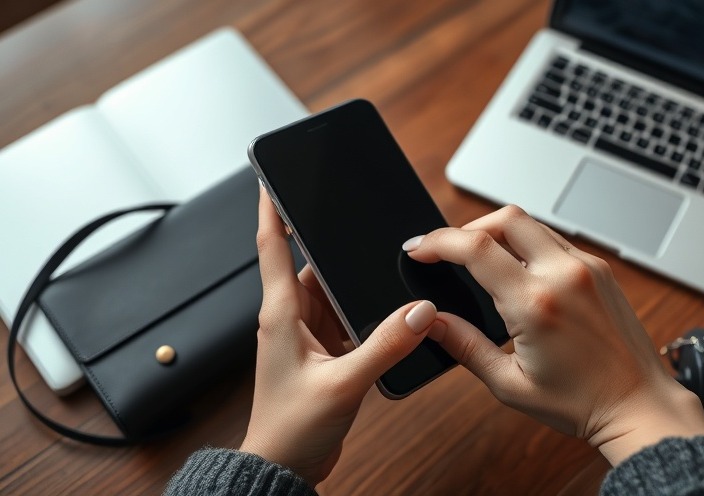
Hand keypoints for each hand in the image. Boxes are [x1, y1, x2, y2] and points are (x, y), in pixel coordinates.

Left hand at [239, 187, 438, 485]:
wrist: (283, 467)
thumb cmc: (291, 429)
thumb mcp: (343, 384)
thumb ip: (384, 346)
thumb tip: (419, 312)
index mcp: (280, 314)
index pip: (272, 246)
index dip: (271, 209)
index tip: (273, 177)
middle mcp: (290, 318)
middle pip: (313, 265)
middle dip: (334, 246)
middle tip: (359, 224)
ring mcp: (305, 335)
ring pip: (332, 293)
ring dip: (351, 286)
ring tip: (377, 274)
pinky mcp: (321, 352)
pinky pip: (344, 319)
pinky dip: (362, 314)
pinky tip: (383, 317)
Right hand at [404, 205, 703, 465]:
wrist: (639, 405)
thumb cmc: (581, 402)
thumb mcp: (509, 383)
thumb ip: (464, 345)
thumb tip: (429, 321)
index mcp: (536, 303)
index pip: (474, 248)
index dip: (437, 242)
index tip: (419, 249)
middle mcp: (564, 275)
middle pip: (504, 218)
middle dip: (467, 228)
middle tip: (448, 252)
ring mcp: (587, 268)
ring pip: (532, 224)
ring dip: (499, 233)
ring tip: (480, 261)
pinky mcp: (601, 269)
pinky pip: (556, 240)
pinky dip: (528, 245)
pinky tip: (518, 271)